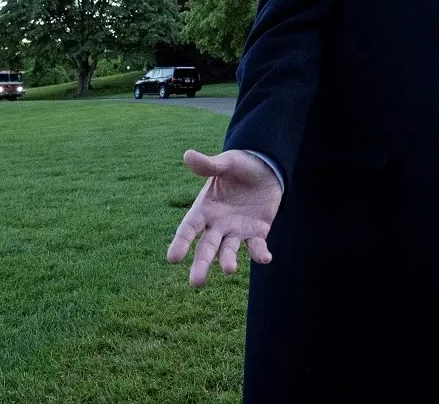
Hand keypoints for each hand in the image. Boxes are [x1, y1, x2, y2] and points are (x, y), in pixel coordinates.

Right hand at [166, 149, 282, 285]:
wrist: (266, 167)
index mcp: (204, 209)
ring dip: (228, 261)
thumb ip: (208, 165)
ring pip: (229, 250)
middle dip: (201, 264)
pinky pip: (257, 246)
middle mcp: (217, 224)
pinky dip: (260, 253)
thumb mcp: (225, 163)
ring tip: (229, 269)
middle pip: (206, 247)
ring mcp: (237, 230)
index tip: (172, 258)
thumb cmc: (240, 165)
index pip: (189, 228)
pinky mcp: (257, 232)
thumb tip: (187, 155)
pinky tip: (265, 258)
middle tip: (196, 283)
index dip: (181, 242)